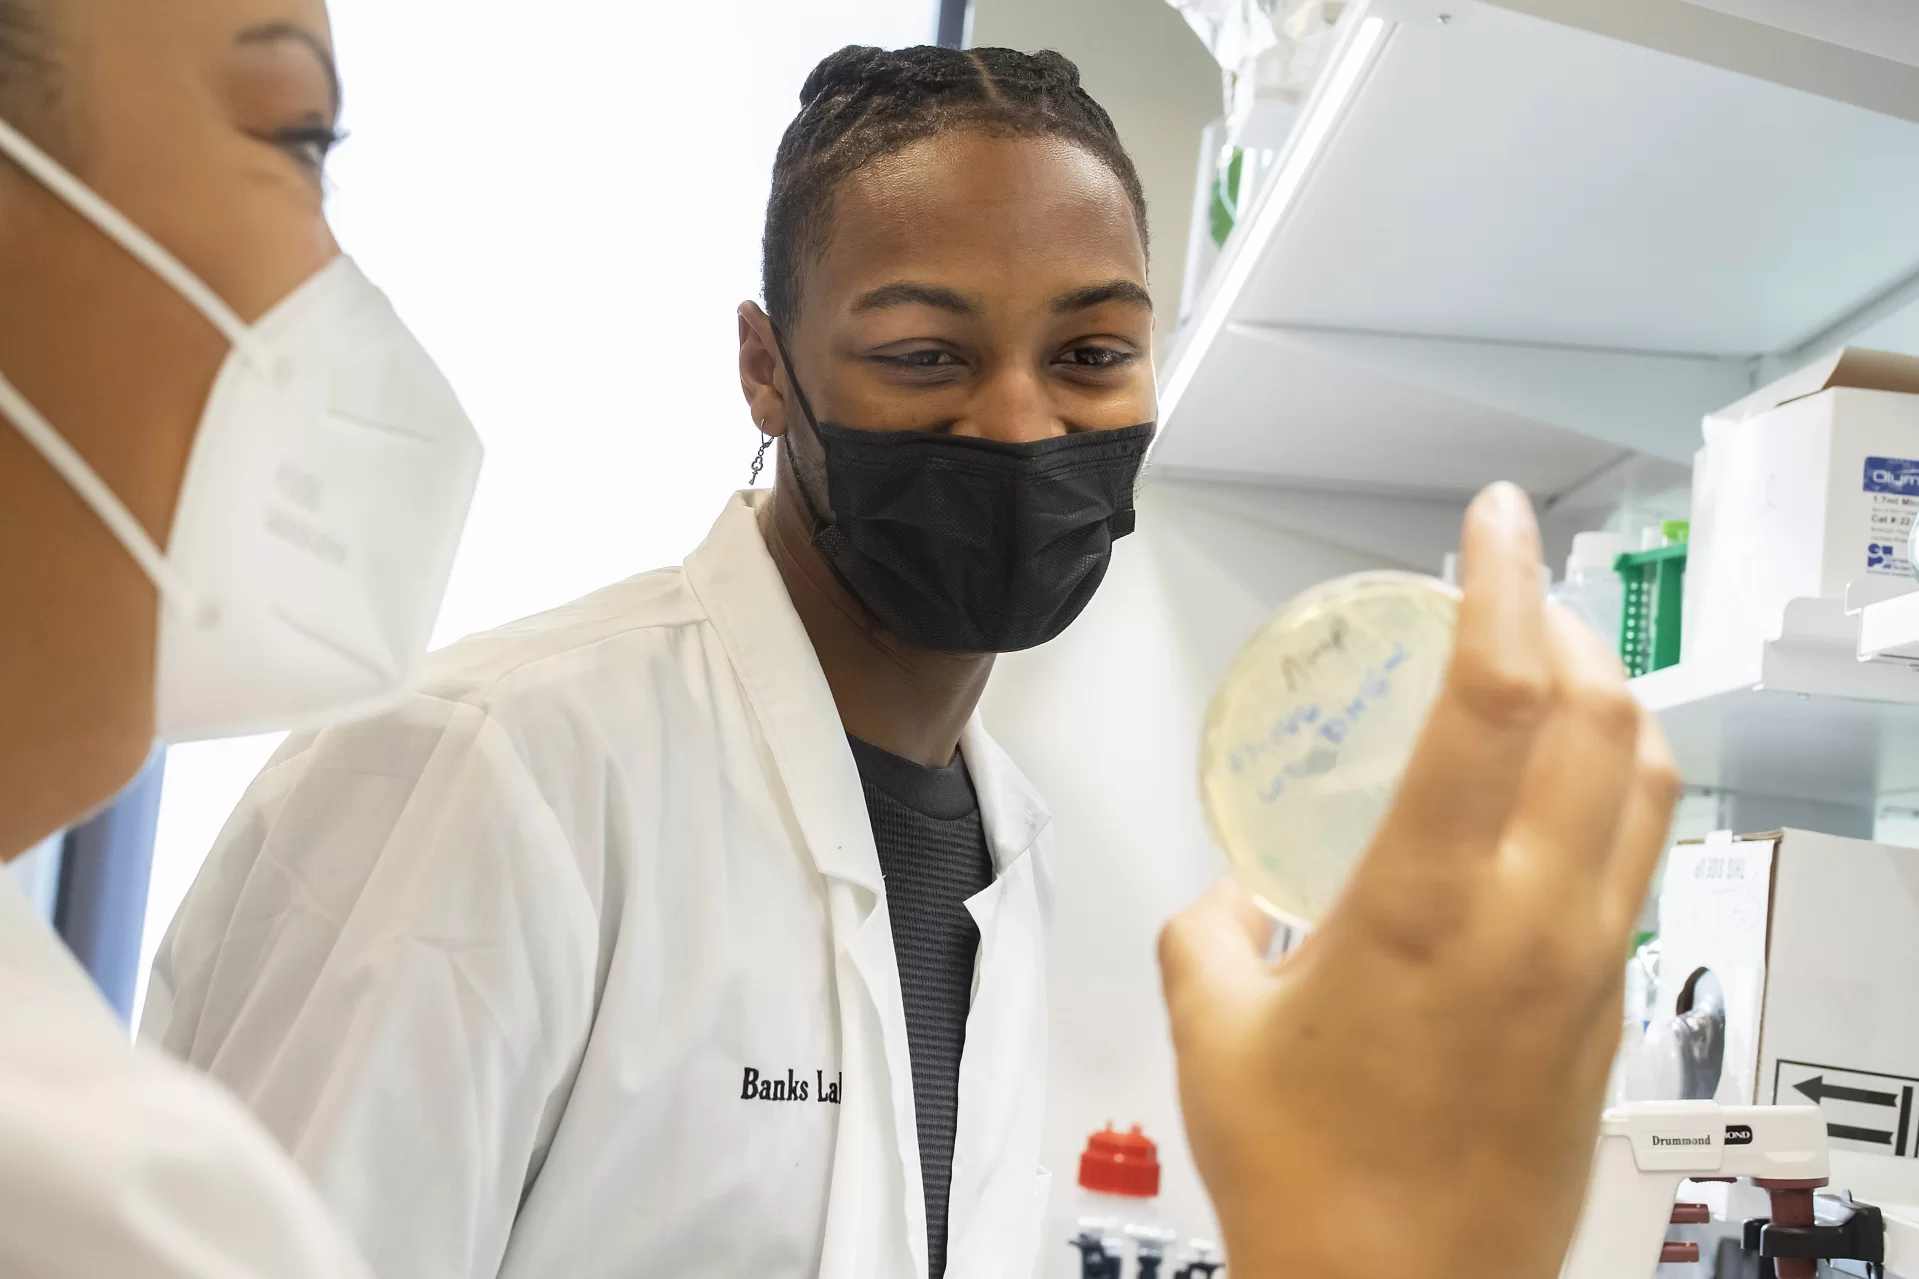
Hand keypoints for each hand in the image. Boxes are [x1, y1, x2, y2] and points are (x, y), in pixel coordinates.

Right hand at [1159, 482, 1679, 1278]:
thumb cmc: (1315, 1185)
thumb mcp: (1211, 1034)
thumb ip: (1206, 933)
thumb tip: (1224, 900)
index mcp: (1432, 906)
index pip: (1501, 694)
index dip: (1504, 581)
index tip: (1493, 521)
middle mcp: (1536, 922)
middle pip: (1606, 714)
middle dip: (1567, 620)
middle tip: (1511, 590)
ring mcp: (1590, 967)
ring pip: (1652, 780)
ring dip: (1610, 697)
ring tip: (1550, 671)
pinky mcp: (1609, 1011)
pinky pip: (1641, 857)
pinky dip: (1615, 786)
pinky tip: (1556, 799)